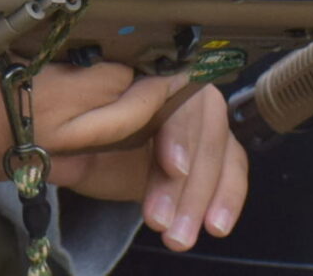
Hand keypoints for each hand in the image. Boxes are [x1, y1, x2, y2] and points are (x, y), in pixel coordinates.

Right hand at [0, 47, 184, 196]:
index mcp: (40, 96)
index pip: (112, 79)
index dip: (137, 59)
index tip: (156, 40)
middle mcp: (46, 133)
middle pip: (120, 119)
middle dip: (148, 96)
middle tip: (169, 72)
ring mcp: (29, 156)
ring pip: (98, 145)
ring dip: (125, 120)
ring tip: (142, 96)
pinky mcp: (9, 169)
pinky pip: (68, 160)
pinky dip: (90, 143)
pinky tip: (85, 125)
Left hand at [53, 79, 248, 251]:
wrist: (87, 148)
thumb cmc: (86, 135)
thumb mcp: (79, 135)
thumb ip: (83, 136)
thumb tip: (81, 143)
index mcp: (150, 74)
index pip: (177, 96)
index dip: (178, 133)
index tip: (172, 168)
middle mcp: (186, 90)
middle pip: (204, 130)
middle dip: (187, 184)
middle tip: (165, 224)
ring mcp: (204, 121)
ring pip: (221, 153)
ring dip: (203, 198)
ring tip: (179, 236)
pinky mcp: (216, 151)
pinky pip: (233, 168)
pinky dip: (228, 197)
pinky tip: (216, 225)